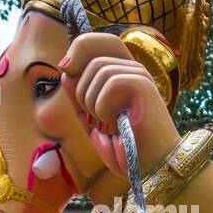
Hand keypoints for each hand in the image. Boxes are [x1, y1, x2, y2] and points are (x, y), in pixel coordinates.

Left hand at [59, 32, 179, 177]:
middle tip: (91, 115)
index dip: (77, 48)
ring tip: (105, 123)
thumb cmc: (125, 149)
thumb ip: (79, 98)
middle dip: (80, 84)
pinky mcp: (143, 85)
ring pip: (98, 68)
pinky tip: (114, 123)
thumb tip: (66, 72)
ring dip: (91, 102)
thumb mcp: (92, 121)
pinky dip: (103, 107)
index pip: (96, 42)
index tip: (65, 70)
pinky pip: (110, 83)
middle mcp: (131, 70)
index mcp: (121, 74)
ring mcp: (139, 75)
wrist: (147, 170)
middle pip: (92, 50)